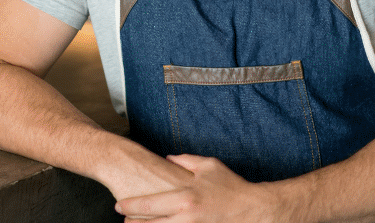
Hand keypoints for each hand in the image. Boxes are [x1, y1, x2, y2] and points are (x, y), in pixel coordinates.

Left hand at [113, 154, 286, 222]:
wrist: (255, 211)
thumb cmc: (232, 187)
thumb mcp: (209, 166)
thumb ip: (185, 160)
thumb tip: (168, 158)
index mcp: (185, 197)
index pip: (148, 204)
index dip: (129, 206)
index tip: (119, 205)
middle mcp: (186, 217)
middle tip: (122, 220)